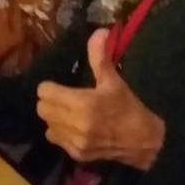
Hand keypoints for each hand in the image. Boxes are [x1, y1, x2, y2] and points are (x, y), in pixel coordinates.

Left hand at [36, 30, 165, 170]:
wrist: (143, 140)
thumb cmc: (127, 107)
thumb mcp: (113, 81)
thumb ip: (99, 57)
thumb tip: (99, 31)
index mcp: (83, 103)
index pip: (45, 92)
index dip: (50, 87)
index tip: (59, 86)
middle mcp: (76, 123)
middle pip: (42, 108)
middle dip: (50, 101)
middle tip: (63, 99)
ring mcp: (75, 140)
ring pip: (47, 124)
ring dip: (54, 117)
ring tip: (69, 113)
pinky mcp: (76, 153)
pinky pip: (55, 138)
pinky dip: (60, 132)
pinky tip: (74, 128)